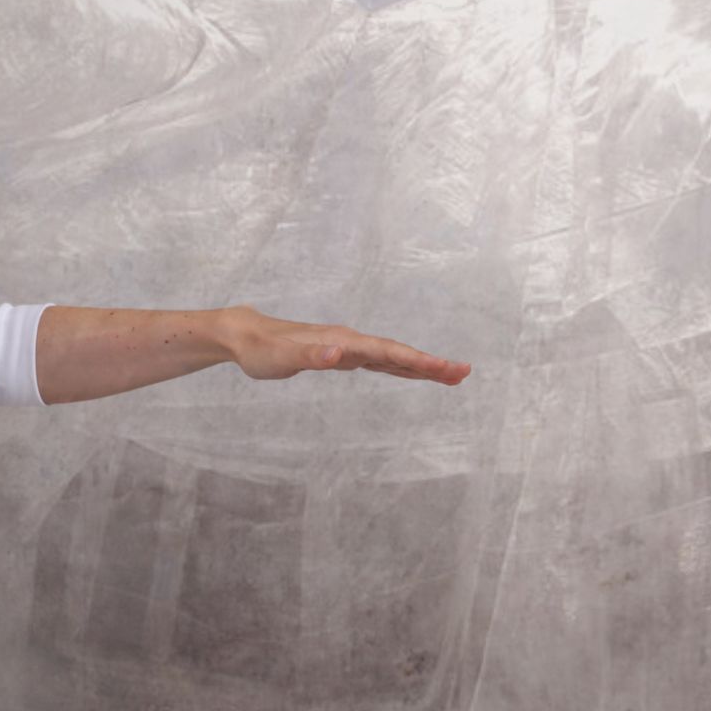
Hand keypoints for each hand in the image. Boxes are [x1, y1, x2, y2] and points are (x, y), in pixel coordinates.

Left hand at [222, 305, 470, 384]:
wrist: (246, 336)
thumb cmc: (263, 349)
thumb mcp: (283, 358)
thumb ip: (312, 355)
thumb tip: (339, 355)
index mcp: (344, 342)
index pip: (389, 352)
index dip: (419, 361)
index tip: (446, 369)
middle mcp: (351, 342)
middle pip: (399, 353)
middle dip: (431, 365)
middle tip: (464, 373)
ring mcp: (348, 348)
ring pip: (392, 358)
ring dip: (420, 366)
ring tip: (451, 375)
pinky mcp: (342, 356)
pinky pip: (379, 363)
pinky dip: (399, 368)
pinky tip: (411, 373)